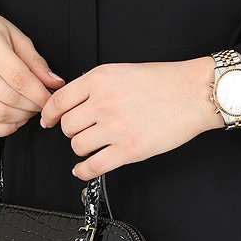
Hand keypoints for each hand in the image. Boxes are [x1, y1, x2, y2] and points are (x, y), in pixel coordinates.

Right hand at [0, 8, 65, 135]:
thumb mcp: (15, 36)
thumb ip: (36, 61)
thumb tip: (55, 83)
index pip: (20, 78)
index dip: (40, 94)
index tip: (51, 98)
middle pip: (10, 98)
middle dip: (33, 106)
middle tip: (41, 102)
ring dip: (21, 118)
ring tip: (29, 109)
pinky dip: (3, 129)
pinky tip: (14, 120)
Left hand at [39, 57, 222, 180]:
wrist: (193, 93)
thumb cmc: (164, 81)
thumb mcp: (122, 70)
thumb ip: (96, 85)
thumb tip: (73, 101)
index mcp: (100, 79)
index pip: (59, 100)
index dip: (49, 114)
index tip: (47, 120)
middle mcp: (103, 102)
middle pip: (67, 126)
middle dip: (72, 130)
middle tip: (81, 130)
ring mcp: (115, 127)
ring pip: (78, 146)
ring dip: (81, 148)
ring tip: (93, 144)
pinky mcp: (128, 150)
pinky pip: (93, 167)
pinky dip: (83, 170)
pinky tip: (84, 168)